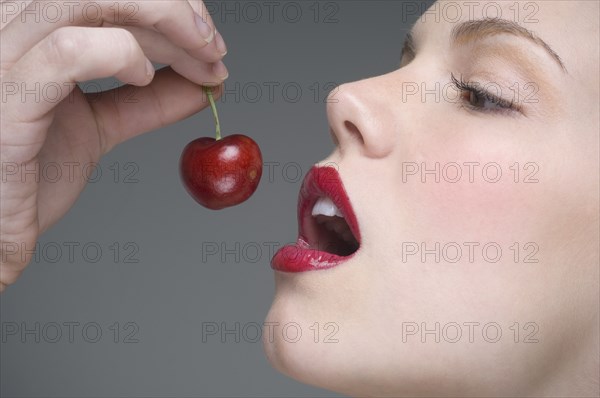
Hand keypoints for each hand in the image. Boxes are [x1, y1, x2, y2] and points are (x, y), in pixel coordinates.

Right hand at [0, 0, 227, 290]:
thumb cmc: (25, 177)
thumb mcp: (99, 126)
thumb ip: (147, 102)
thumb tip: (205, 85)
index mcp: (32, 33)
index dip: (168, 7)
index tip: (208, 42)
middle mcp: (12, 31)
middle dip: (173, 8)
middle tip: (214, 48)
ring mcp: (3, 57)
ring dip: (163, 21)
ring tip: (201, 59)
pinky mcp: (7, 95)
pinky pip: (67, 52)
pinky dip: (120, 54)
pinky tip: (144, 76)